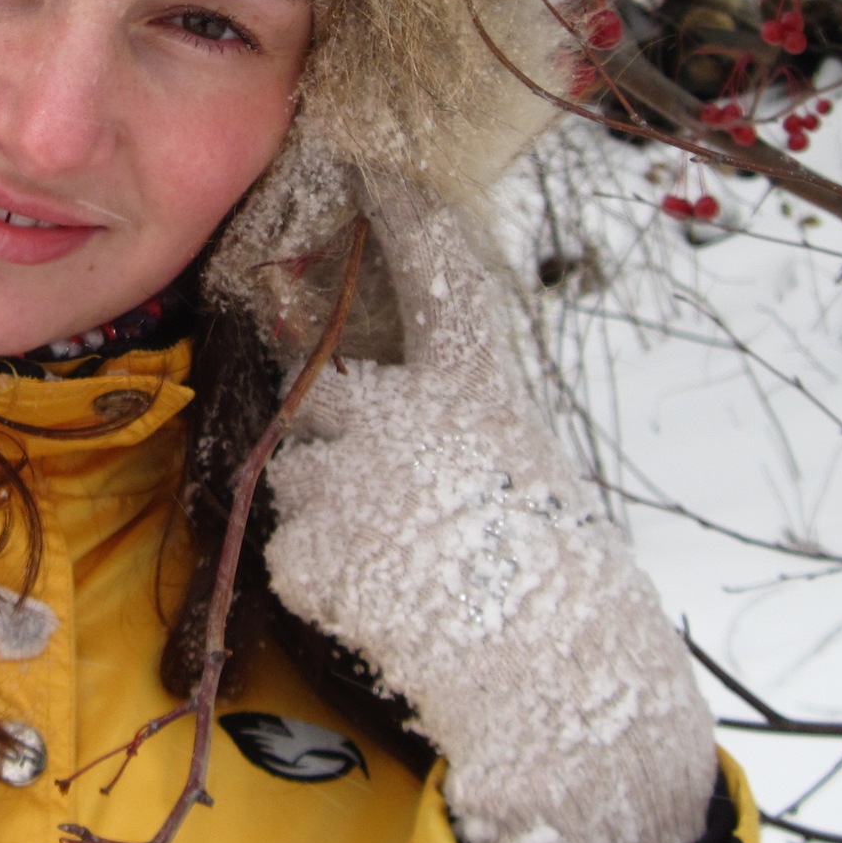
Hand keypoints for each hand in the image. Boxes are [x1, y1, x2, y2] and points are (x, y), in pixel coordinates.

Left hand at [263, 177, 717, 842]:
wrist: (551, 682)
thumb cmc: (550, 576)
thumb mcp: (519, 465)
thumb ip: (452, 421)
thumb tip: (384, 402)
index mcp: (476, 390)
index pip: (436, 278)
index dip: (402, 217)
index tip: (371, 160)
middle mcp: (406, 414)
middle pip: (321, 386)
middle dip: (335, 428)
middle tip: (394, 487)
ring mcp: (352, 477)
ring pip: (297, 468)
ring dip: (330, 508)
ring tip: (406, 559)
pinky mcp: (311, 545)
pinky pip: (290, 545)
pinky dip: (324, 573)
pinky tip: (384, 599)